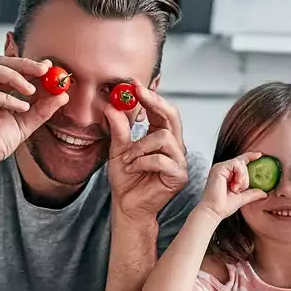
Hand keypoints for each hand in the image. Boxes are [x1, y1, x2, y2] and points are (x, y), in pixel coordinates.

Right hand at [0, 57, 69, 179]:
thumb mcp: (25, 124)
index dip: (30, 65)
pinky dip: (5, 97)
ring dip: (14, 77)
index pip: (10, 67)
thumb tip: (63, 95)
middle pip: (0, 62)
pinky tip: (20, 107)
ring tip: (31, 91)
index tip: (49, 67)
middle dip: (24, 65)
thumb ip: (42, 109)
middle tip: (44, 70)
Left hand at [106, 82, 189, 221]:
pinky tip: (133, 168)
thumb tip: (111, 106)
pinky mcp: (179, 176)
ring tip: (128, 158)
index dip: (151, 96)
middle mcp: (175, 146)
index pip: (162, 111)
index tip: (134, 84)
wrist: (127, 206)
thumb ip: (118, 129)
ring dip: (140, 146)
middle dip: (155, 103)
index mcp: (162, 136)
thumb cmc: (126, 180)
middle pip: (172, 116)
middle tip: (137, 94)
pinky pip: (161, 159)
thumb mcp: (117, 150)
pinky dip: (142, 161)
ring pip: (164, 138)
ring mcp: (179, 161)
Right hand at [198, 152, 268, 220]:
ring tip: (236, 188)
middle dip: (245, 178)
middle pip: (243, 163)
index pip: (240, 161)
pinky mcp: (219, 168)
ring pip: (240, 163)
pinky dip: (239, 174)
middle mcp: (223, 169)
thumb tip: (265, 193)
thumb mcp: (242, 198)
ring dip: (242, 177)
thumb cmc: (224, 206)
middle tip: (239, 189)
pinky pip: (236, 164)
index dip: (250, 157)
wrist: (214, 211)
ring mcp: (220, 167)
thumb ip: (252, 193)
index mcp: (227, 174)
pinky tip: (235, 184)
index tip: (259, 155)